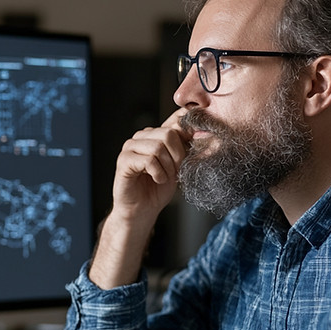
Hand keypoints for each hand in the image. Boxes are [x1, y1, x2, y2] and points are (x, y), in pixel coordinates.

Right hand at [89, 109, 191, 287]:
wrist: (142, 210)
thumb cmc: (159, 189)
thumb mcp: (179, 165)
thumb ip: (187, 148)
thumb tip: (207, 133)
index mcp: (156, 134)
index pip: (176, 118)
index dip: (190, 129)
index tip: (196, 145)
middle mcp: (141, 137)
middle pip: (168, 133)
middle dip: (178, 156)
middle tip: (175, 171)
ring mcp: (130, 147)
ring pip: (158, 147)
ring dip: (167, 167)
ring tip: (164, 177)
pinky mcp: (124, 160)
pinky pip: (148, 160)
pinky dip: (157, 173)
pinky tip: (156, 180)